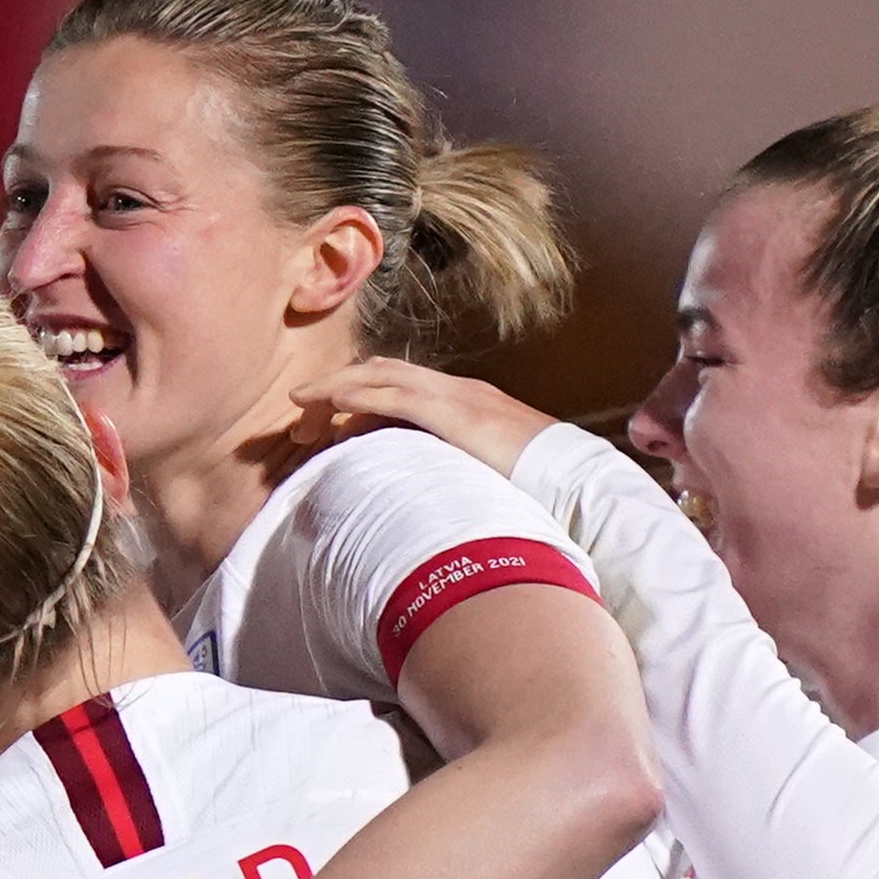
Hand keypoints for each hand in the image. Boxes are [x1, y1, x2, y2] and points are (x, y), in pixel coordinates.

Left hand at [298, 358, 562, 474]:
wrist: (576, 483)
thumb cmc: (538, 492)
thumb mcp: (489, 480)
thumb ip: (459, 480)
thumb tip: (432, 504)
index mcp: (467, 406)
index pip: (405, 389)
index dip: (364, 399)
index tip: (332, 426)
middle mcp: (458, 392)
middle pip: (385, 374)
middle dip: (340, 389)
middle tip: (303, 418)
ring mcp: (456, 397)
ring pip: (380, 377)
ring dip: (336, 390)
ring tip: (301, 409)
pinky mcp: (452, 413)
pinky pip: (392, 395)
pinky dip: (355, 394)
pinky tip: (327, 402)